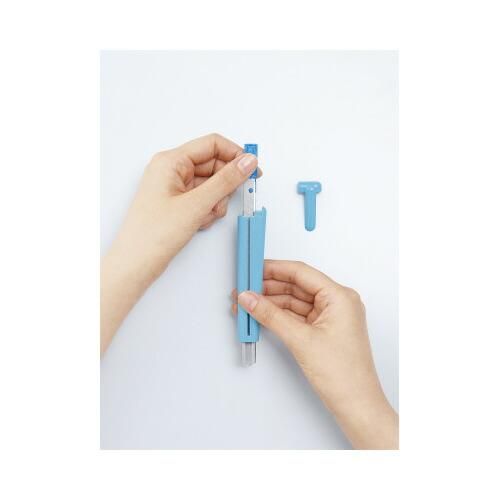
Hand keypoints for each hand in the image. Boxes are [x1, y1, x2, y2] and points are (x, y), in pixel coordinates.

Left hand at [101, 133, 258, 353]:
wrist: (135, 265)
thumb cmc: (152, 234)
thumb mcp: (196, 204)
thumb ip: (226, 180)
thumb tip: (247, 162)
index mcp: (170, 161)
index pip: (211, 144)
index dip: (235, 154)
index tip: (253, 168)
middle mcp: (171, 171)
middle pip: (213, 165)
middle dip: (224, 184)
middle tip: (232, 198)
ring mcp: (174, 188)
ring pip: (210, 185)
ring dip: (216, 200)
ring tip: (206, 215)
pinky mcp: (177, 204)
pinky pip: (203, 199)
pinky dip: (208, 210)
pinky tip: (200, 222)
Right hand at [233, 260, 397, 448]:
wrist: (356, 406)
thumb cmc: (343, 375)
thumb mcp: (301, 340)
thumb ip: (271, 315)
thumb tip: (250, 298)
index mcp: (340, 296)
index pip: (301, 273)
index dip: (274, 269)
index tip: (252, 268)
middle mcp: (337, 302)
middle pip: (296, 286)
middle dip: (268, 287)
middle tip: (244, 287)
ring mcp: (330, 317)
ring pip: (294, 301)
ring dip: (270, 302)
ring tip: (246, 303)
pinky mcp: (322, 330)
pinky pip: (296, 315)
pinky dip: (278, 315)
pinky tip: (260, 314)